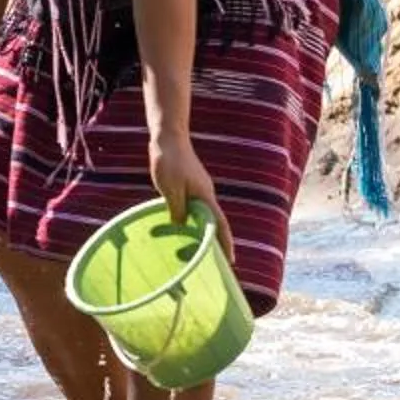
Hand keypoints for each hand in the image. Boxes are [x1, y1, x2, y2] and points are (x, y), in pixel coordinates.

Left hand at [149, 132, 228, 254]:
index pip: (220, 226)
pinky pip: (194, 206)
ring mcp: (199, 189)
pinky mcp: (190, 184)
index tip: (231, 262)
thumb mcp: (170, 189)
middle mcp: (206, 194)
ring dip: (204, 231)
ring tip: (200, 249)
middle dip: (217, 242)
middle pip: (215, 222)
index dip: (225, 244)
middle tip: (216, 263)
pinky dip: (193, 219)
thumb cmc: (168, 162)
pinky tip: (183, 225)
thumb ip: (178, 209)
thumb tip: (182, 227)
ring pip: (204, 215)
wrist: (168, 137)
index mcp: (205, 197)